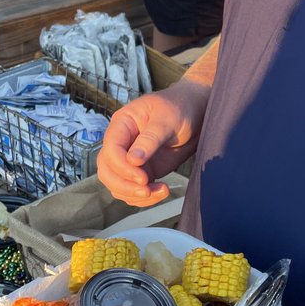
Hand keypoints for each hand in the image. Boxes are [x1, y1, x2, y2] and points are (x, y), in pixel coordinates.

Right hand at [96, 80, 209, 206]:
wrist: (197, 114)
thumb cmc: (181, 107)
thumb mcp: (167, 118)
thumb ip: (150, 138)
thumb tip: (133, 160)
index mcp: (122, 124)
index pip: (110, 149)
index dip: (122, 166)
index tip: (142, 177)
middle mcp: (122, 143)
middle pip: (107, 170)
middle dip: (124, 185)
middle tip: (146, 190)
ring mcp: (130, 159)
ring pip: (117, 184)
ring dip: (134, 194)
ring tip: (161, 191)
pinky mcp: (143, 171)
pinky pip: (132, 190)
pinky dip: (144, 198)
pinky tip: (162, 191)